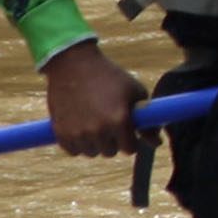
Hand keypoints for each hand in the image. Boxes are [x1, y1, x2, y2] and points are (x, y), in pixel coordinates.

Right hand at [40, 42, 145, 157]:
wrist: (74, 64)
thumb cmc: (110, 77)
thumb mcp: (136, 92)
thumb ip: (148, 120)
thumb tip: (157, 143)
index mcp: (119, 120)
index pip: (130, 149)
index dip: (131, 140)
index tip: (128, 131)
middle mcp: (98, 130)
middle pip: (110, 152)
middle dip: (113, 140)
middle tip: (109, 123)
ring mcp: (78, 133)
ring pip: (91, 152)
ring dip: (94, 143)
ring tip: (94, 122)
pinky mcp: (60, 133)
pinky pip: (73, 150)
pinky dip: (77, 143)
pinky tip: (80, 126)